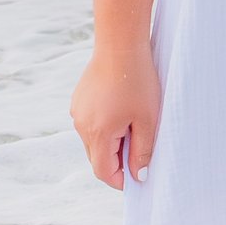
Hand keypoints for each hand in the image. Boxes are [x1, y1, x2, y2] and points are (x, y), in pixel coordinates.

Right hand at [71, 40, 161, 187]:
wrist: (120, 44)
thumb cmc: (138, 81)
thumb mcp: (147, 119)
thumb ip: (143, 151)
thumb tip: (138, 175)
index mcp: (98, 133)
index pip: (104, 172)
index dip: (121, 180)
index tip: (138, 176)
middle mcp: (81, 125)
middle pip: (97, 158)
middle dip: (117, 160)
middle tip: (140, 146)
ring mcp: (77, 111)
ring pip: (93, 140)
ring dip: (111, 141)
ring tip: (132, 122)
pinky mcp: (78, 100)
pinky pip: (90, 123)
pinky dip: (105, 125)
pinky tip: (121, 108)